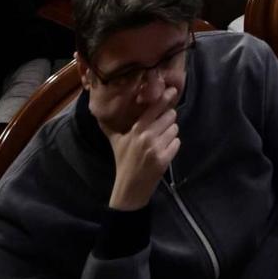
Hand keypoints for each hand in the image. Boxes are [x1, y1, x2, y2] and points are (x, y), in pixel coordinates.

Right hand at [105, 86, 180, 209]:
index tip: (172, 90)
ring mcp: (156, 148)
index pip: (155, 107)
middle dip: (168, 119)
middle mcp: (147, 137)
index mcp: (136, 130)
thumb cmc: (123, 162)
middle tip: (161, 126)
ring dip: (171, 133)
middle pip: (170, 115)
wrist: (129, 189)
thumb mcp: (116, 142)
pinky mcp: (164, 159)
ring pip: (175, 129)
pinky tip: (164, 151)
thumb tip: (100, 112)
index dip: (165, 98)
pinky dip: (173, 145)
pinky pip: (177, 143)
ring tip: (161, 141)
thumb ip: (111, 126)